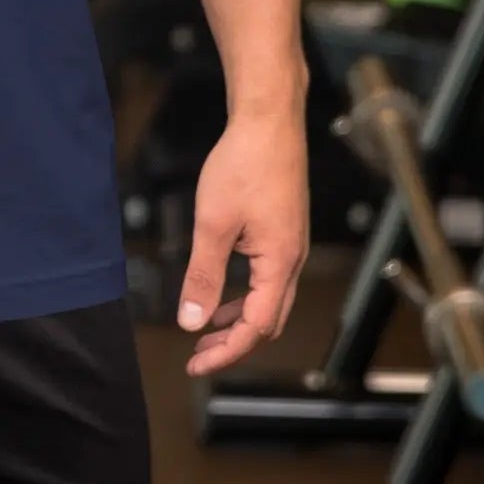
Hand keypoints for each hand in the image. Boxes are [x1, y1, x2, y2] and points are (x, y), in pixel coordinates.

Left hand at [177, 101, 308, 376]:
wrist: (269, 120)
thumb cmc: (244, 164)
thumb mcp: (214, 223)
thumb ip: (203, 275)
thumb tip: (191, 321)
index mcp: (279, 264)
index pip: (256, 328)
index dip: (226, 351)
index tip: (195, 364)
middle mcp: (292, 260)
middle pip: (268, 321)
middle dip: (234, 343)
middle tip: (199, 355)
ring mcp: (291, 244)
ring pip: (269, 300)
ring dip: (239, 319)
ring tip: (206, 329)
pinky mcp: (283, 230)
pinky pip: (267, 278)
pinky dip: (245, 294)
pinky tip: (222, 289)